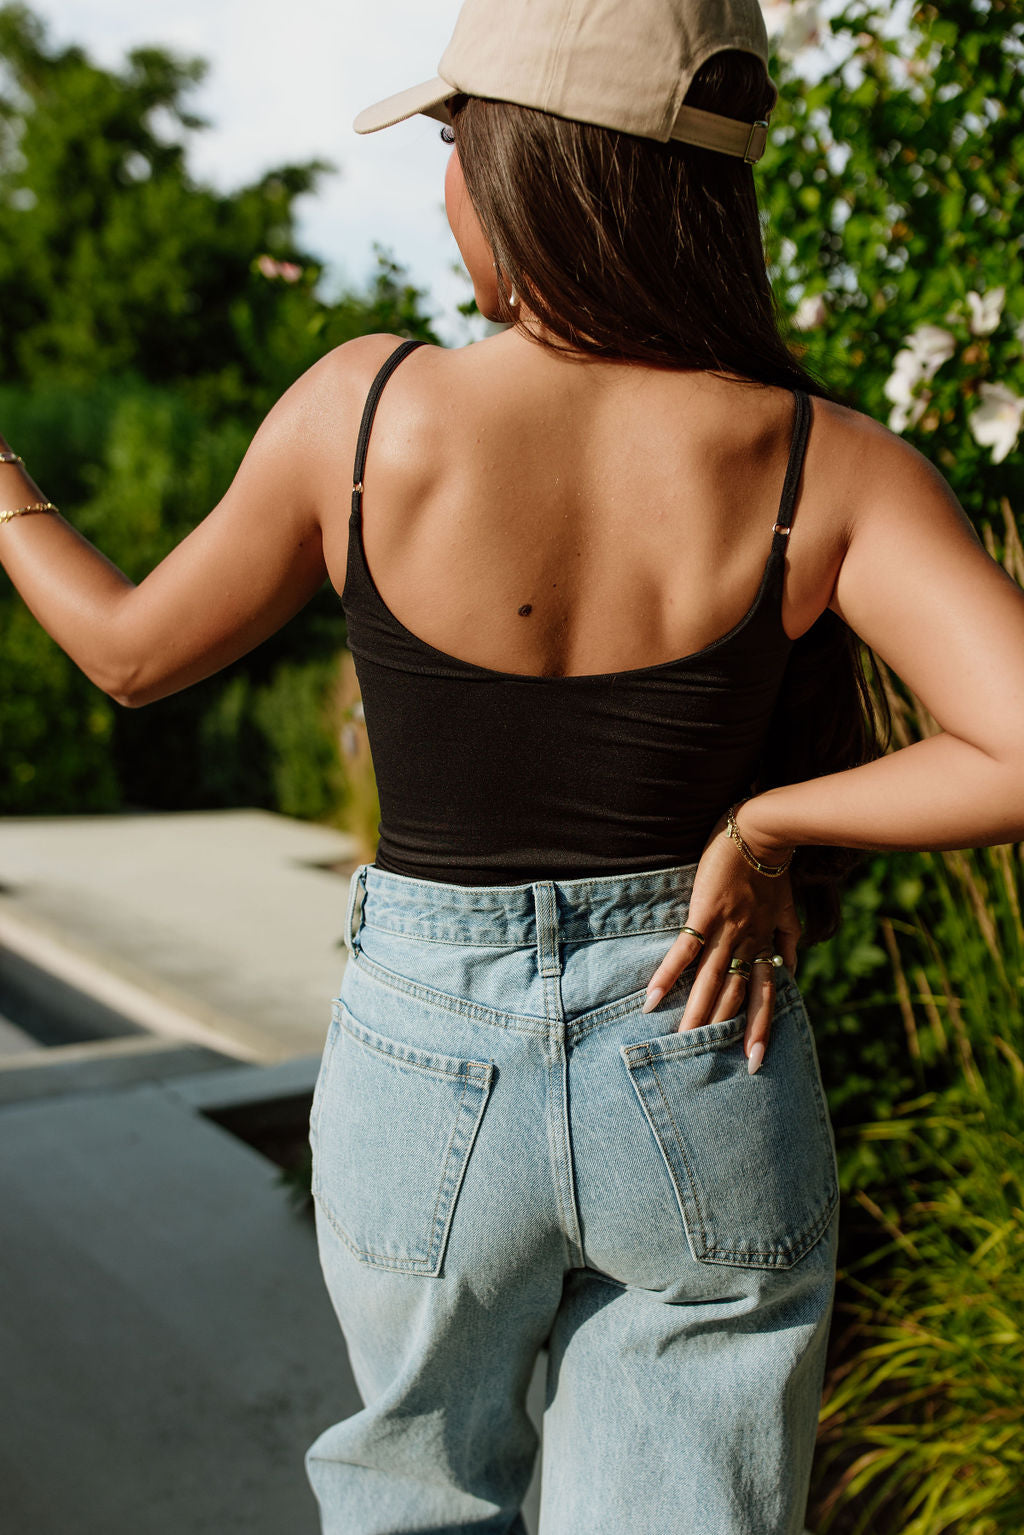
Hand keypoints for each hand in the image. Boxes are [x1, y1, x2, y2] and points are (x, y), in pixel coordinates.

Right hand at [641, 804, 799, 1072]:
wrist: (763, 831)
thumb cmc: (773, 869)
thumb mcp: (788, 910)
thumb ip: (789, 942)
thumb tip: (791, 970)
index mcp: (766, 945)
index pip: (765, 995)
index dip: (761, 1027)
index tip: (756, 1060)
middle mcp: (747, 944)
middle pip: (735, 995)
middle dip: (726, 1032)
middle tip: (715, 1067)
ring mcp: (726, 930)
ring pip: (710, 980)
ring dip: (696, 1012)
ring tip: (682, 1043)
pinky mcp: (704, 914)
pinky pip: (685, 950)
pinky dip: (670, 974)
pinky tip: (653, 997)